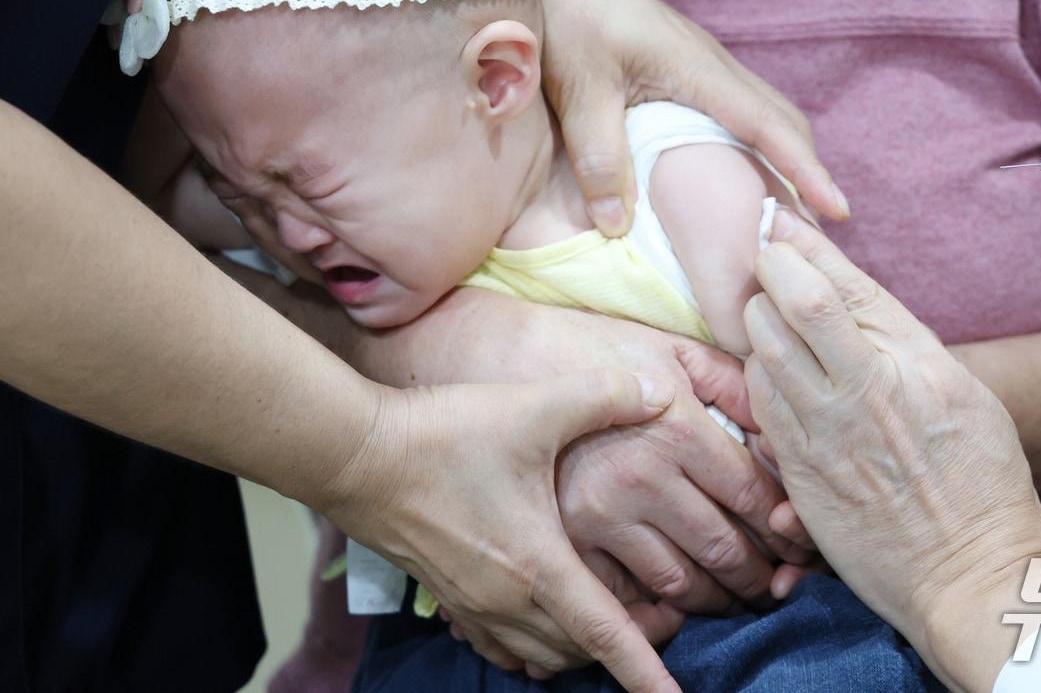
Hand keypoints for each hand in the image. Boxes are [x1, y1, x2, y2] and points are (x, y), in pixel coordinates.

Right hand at [353, 290, 810, 614]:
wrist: (356, 454)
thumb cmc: (446, 434)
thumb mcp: (535, 407)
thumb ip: (605, 397)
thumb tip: (661, 393)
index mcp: (539, 565)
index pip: (608, 635)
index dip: (647, 671)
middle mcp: (507, 601)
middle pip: (580, 651)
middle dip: (627, 646)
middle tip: (668, 614)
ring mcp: (473, 605)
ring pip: (542, 652)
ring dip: (580, 645)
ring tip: (613, 615)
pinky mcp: (448, 597)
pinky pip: (502, 645)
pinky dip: (534, 644)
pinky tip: (545, 619)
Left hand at [533, 0, 846, 235]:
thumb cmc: (568, 15)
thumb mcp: (579, 90)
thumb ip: (599, 158)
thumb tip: (617, 228)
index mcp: (698, 68)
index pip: (768, 125)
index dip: (805, 170)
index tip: (839, 208)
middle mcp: (713, 64)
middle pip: (783, 119)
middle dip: (806, 171)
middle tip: (818, 229)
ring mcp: (703, 62)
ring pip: (766, 112)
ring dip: (785, 157)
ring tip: (788, 210)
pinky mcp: (685, 65)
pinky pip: (739, 108)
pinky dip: (758, 143)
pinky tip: (741, 173)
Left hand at [743, 211, 1040, 692]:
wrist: (971, 577)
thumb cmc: (981, 481)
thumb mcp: (962, 392)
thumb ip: (903, 341)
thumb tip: (848, 296)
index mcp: (916, 363)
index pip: (836, 285)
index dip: (797, 246)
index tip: (775, 222)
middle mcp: (866, 393)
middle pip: (786, 307)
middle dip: (768, 277)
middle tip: (768, 269)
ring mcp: (827, 436)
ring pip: (762, 351)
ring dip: (758, 324)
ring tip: (771, 320)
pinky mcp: (801, 475)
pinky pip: (760, 407)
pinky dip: (759, 378)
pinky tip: (773, 375)